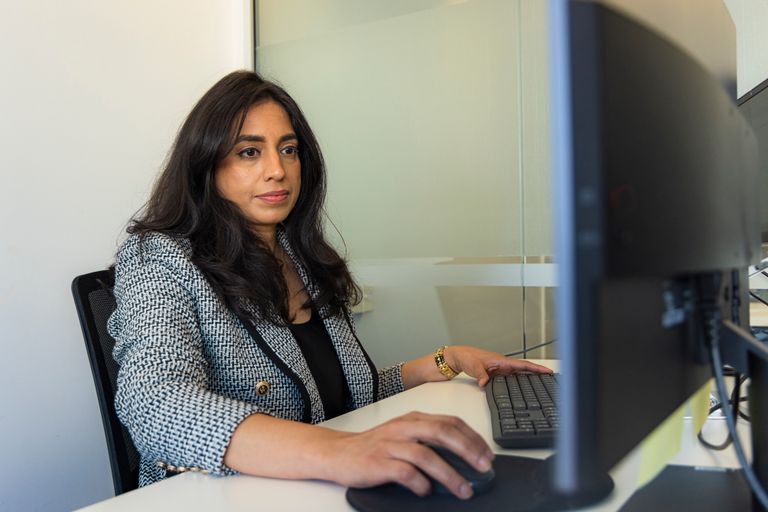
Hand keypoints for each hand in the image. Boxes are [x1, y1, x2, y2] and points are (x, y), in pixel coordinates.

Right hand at [323, 411, 493, 499]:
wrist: (338, 452)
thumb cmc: (374, 446)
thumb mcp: (404, 435)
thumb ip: (429, 440)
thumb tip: (465, 458)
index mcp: (413, 419)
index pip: (450, 422)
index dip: (472, 438)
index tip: (487, 455)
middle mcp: (404, 428)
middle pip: (442, 433)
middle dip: (467, 450)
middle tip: (483, 468)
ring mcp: (390, 444)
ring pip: (426, 455)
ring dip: (449, 474)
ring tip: (463, 490)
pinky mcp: (378, 462)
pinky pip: (404, 472)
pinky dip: (420, 483)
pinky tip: (426, 492)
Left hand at [445, 345, 552, 386]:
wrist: (456, 358)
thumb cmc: (465, 357)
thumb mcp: (473, 366)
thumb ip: (480, 375)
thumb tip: (485, 383)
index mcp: (501, 361)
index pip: (522, 365)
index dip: (535, 368)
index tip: (548, 371)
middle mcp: (502, 365)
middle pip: (524, 370)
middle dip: (537, 373)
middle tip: (550, 378)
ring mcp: (500, 370)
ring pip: (518, 374)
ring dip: (529, 377)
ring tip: (542, 383)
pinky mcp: (495, 374)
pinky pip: (510, 378)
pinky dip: (518, 382)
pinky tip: (523, 388)